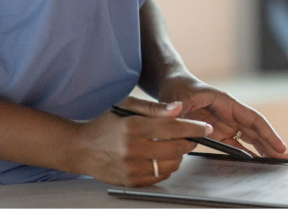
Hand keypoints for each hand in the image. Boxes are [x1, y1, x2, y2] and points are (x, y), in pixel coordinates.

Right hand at [69, 99, 212, 185]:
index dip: (193, 128)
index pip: (172, 127)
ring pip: (171, 165)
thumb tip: (179, 108)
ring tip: (174, 147)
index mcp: (134, 126)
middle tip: (191, 137)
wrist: (80, 148)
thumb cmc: (107, 123)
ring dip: (179, 156)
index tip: (206, 128)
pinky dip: (167, 167)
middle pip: (176, 148)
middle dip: (190, 142)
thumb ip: (155, 107)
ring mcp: (131, 168)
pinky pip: (160, 177)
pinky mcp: (130, 181)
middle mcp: (133, 149)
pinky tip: (161, 158)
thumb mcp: (128, 106)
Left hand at [158, 74, 287, 159]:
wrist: (173, 85)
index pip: (254, 119)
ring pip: (252, 139)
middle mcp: (231, 114)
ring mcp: (227, 123)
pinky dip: (250, 153)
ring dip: (266, 150)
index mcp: (227, 103)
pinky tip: (259, 162)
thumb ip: (179, 107)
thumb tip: (179, 111)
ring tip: (280, 163)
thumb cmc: (178, 87)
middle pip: (258, 131)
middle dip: (273, 146)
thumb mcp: (178, 97)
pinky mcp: (220, 132)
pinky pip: (239, 145)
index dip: (268, 134)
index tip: (280, 147)